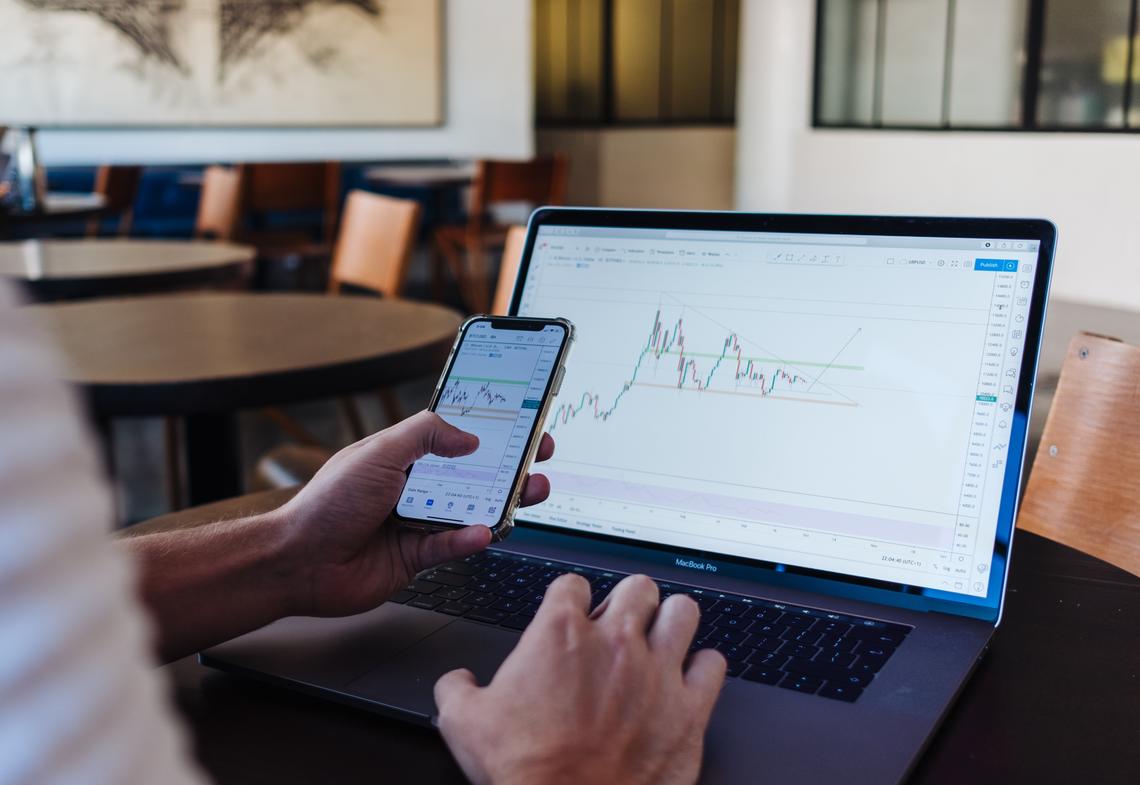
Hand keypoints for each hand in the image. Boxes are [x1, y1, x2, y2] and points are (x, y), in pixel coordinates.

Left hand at [277, 410, 553, 617]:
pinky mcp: (417, 557)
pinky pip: (453, 546)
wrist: (298, 562)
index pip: (454, 436)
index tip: (521, 421)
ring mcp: (417, 522)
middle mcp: (414, 487)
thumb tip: (468, 437)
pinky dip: (469, 540)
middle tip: (540, 456)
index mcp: (403, 455)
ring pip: (471, 510)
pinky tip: (483, 532)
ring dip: (503, 501)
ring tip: (530, 492)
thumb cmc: (327, 503)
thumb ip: (425, 435)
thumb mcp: (379, 452)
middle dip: (510, 464)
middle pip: (473, 473)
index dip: (489, 428)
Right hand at [434, 574, 726, 784]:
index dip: (570, 598)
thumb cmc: (526, 772)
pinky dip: (703, 669)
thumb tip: (457, 683)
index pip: (573, 584)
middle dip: (628, 601)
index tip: (570, 614)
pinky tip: (689, 679)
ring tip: (661, 638)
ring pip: (683, 611)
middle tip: (619, 624)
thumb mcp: (464, 725)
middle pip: (637, 586)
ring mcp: (657, 672)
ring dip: (671, 622)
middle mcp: (615, 642)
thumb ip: (457, 689)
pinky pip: (714, 665)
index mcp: (561, 634)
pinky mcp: (690, 709)